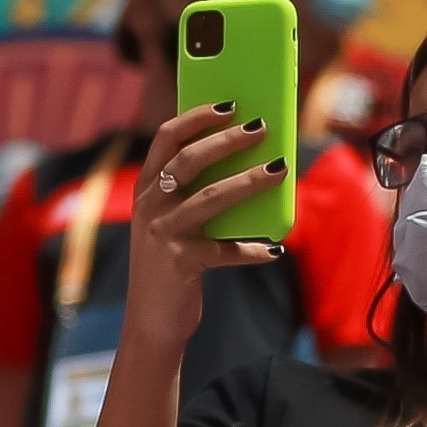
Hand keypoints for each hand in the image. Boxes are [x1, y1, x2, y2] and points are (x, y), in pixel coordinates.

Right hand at [118, 103, 287, 349]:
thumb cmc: (172, 264)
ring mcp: (163, 234)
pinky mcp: (180, 263)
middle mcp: (150, 206)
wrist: (151, 322)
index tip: (229, 104)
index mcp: (147, 188)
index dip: (197, 116)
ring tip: (279, 169)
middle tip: (260, 127)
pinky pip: (224, 251)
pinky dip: (251, 250)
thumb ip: (195, 195)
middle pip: (189, 160)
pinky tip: (273, 250)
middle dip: (227, 140)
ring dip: (249, 181)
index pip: (167, 138)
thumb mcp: (173, 223)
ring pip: (211, 198)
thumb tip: (249, 165)